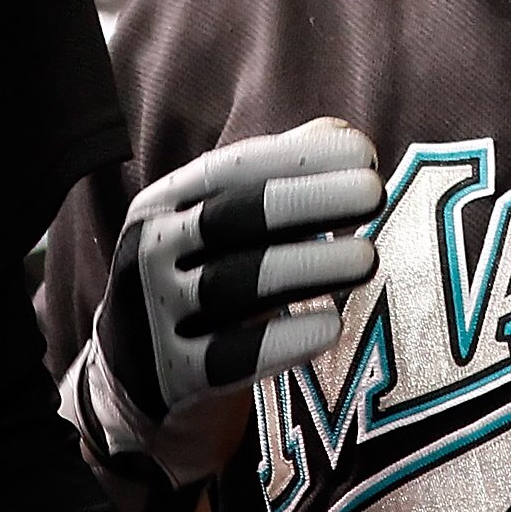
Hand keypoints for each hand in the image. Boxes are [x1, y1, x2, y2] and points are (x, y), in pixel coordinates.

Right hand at [71, 119, 381, 495]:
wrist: (136, 370)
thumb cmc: (202, 273)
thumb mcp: (218, 220)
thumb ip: (277, 176)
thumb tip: (341, 134)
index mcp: (163, 203)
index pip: (230, 168)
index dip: (297, 158)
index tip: (365, 154)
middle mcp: (149, 252)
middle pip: (229, 219)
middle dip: (304, 201)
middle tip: (373, 194)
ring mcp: (153, 316)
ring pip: (231, 285)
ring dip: (305, 267)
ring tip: (367, 257)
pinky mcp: (169, 377)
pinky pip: (228, 358)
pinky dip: (281, 341)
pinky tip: (332, 325)